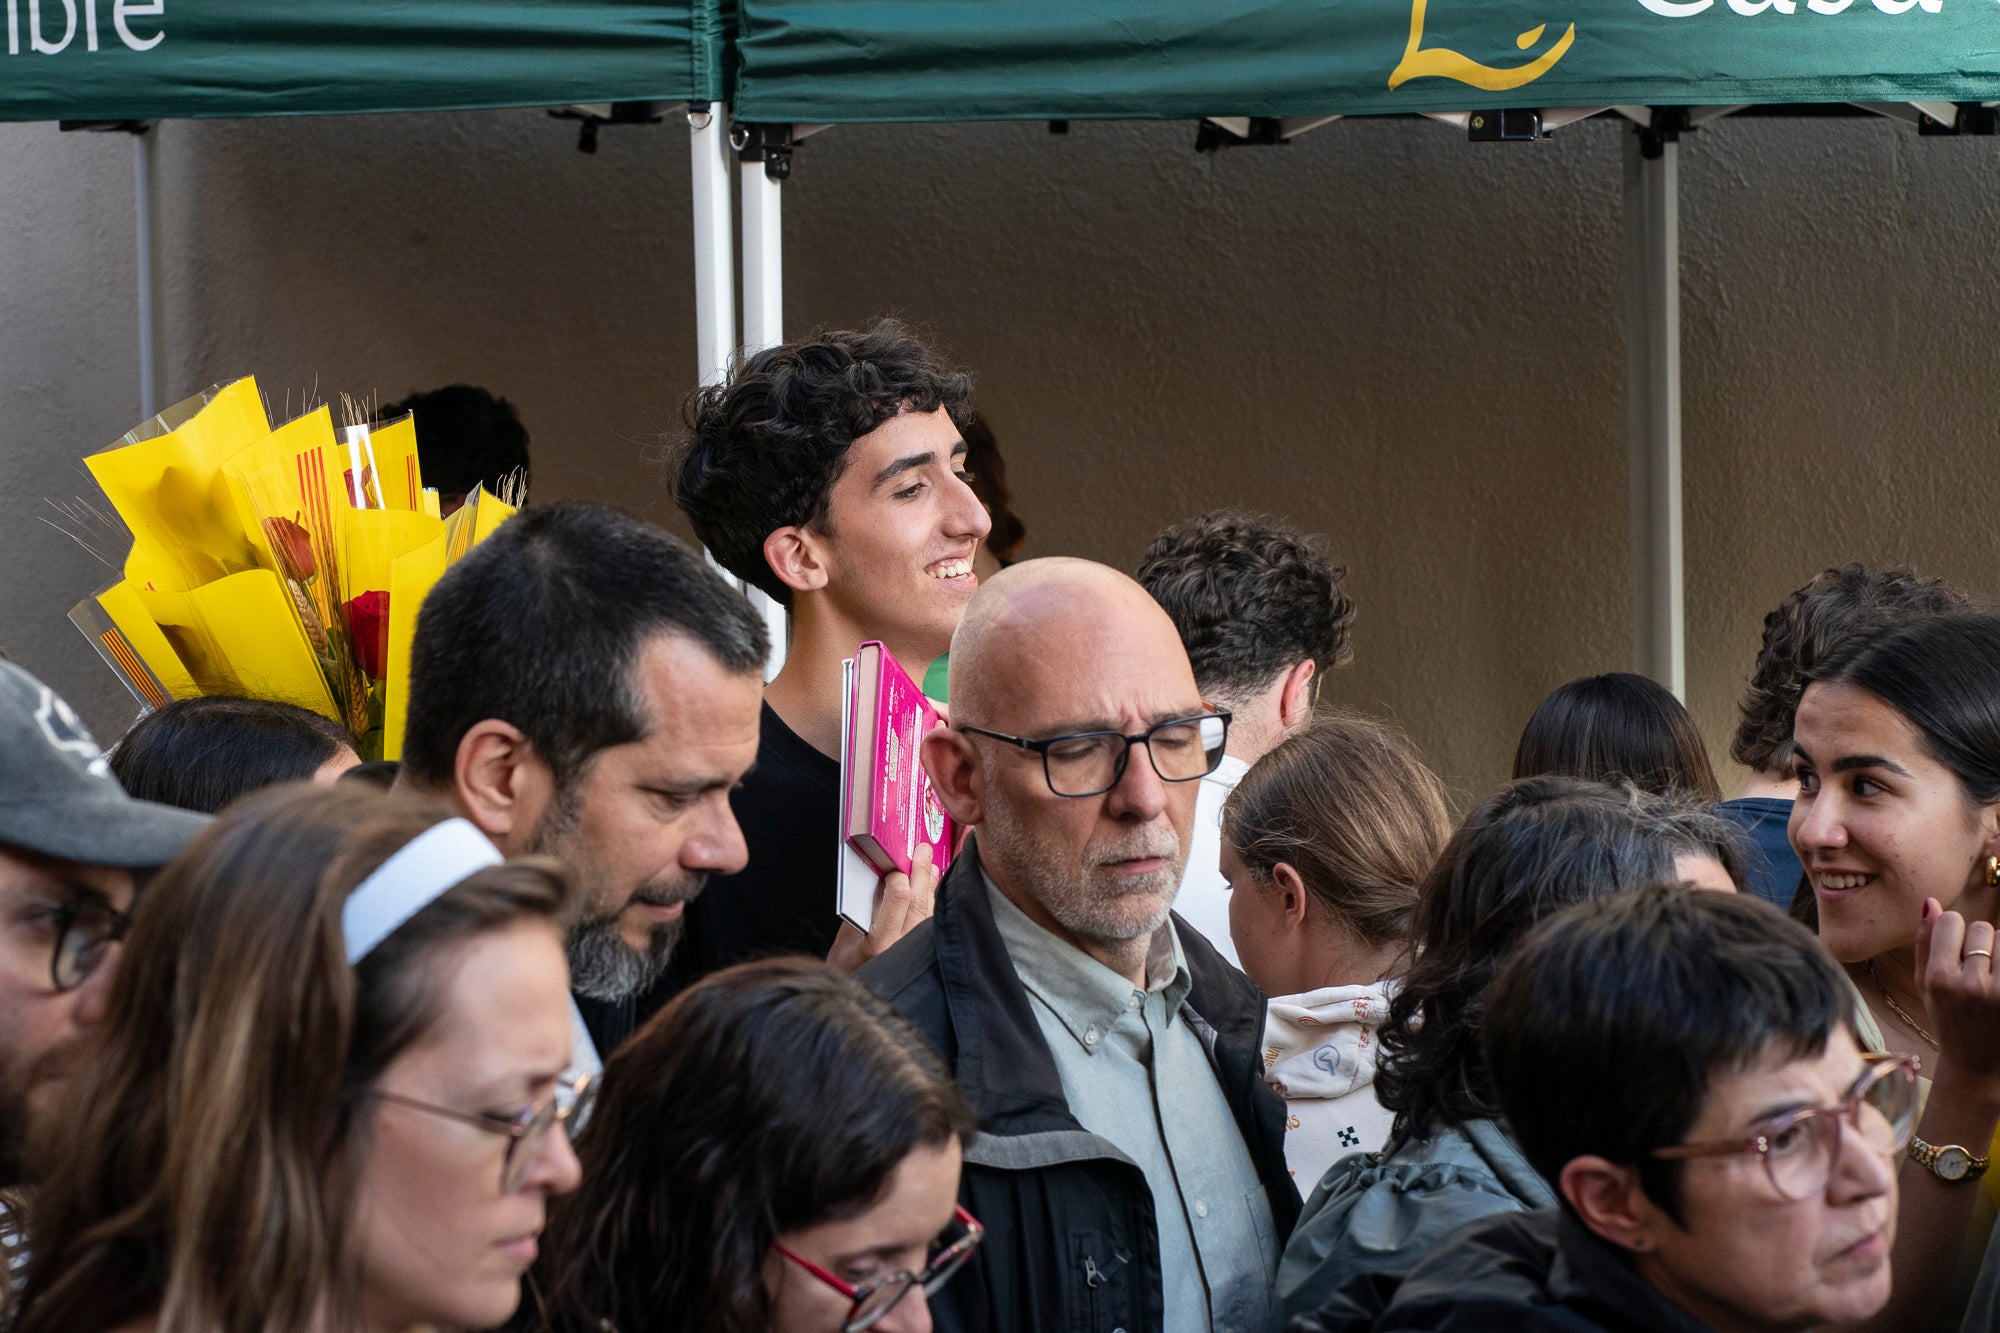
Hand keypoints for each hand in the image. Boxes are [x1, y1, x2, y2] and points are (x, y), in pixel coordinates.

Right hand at [825, 843, 938, 974]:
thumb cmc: (845, 969)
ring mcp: (915, 954)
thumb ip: (864, 908)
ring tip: (931, 866)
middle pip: (920, 901)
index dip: (899, 875)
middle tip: (923, 850)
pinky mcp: (922, 957)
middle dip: (921, 872)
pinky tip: (934, 891)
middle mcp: (902, 949)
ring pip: (931, 912)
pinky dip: (934, 905)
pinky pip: (932, 926)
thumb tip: (881, 878)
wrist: (854, 1000)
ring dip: (931, 886)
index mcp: (879, 942)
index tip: (895, 863)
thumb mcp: (845, 937)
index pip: (899, 897)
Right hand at [1915, 898, 1999, 1093]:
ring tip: (1993, 976)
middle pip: (1983, 928)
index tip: (1952, 951)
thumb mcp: (1924, 984)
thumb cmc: (1948, 1019)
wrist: (1978, 1063)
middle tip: (1975, 969)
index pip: (1952, 921)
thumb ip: (1924, 942)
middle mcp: (1972, 986)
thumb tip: (1932, 902)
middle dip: (1979, 943)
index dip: (1952, 932)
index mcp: (1940, 979)